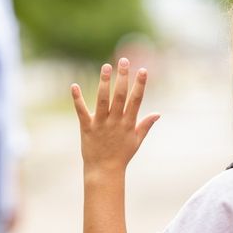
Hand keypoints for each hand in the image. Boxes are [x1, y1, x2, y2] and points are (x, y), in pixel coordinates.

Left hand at [71, 58, 159, 176]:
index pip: (136, 100)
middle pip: (120, 96)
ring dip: (104, 82)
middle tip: (123, 61)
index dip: (140, 85)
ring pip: (103, 100)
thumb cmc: (122, 155)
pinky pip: (81, 111)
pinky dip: (77, 99)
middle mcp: (115, 122)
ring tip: (106, 67)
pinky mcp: (87, 128)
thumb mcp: (136, 141)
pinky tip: (74, 86)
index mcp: (128, 124)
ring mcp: (101, 124)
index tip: (142, 70)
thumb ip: (146, 125)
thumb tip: (158, 114)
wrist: (104, 171)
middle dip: (123, 77)